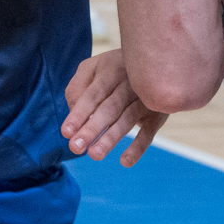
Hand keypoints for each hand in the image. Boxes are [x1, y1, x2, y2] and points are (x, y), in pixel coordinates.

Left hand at [62, 50, 168, 166]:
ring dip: (111, 138)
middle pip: (110, 108)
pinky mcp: (157, 113)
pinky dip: (139, 147)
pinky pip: (149, 132)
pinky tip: (125, 161)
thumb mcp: (92, 68)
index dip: (80, 112)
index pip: (93, 94)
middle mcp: (130, 82)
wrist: (155, 61)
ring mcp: (146, 98)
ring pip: (128, 119)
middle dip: (92, 128)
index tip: (66, 132)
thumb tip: (74, 112)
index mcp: (111, 69)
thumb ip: (78, 87)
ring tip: (94, 154)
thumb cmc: (113, 70)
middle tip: (76, 147)